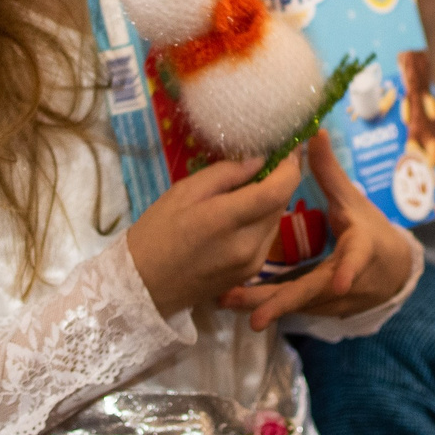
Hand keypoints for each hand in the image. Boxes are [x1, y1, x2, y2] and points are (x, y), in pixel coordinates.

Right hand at [126, 151, 304, 319]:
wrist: (145, 286)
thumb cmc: (156, 233)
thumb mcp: (183, 192)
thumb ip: (225, 174)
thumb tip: (259, 160)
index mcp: (226, 220)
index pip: (277, 190)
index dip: (290, 166)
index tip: (288, 149)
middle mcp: (248, 245)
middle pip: (281, 203)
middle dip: (279, 180)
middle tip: (266, 162)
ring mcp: (252, 263)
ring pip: (276, 220)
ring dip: (270, 201)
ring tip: (248, 188)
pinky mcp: (251, 273)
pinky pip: (267, 237)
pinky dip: (262, 220)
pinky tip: (242, 215)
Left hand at [218, 132, 420, 330]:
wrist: (391, 271)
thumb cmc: (369, 230)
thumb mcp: (353, 200)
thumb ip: (331, 171)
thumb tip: (316, 132)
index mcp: (360, 249)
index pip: (355, 260)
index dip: (347, 271)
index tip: (338, 283)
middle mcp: (347, 281)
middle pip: (313, 292)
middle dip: (282, 304)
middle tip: (254, 317)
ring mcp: (333, 300)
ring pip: (297, 305)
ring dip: (264, 305)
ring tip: (226, 301)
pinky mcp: (321, 309)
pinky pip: (291, 308)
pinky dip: (265, 306)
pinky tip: (232, 302)